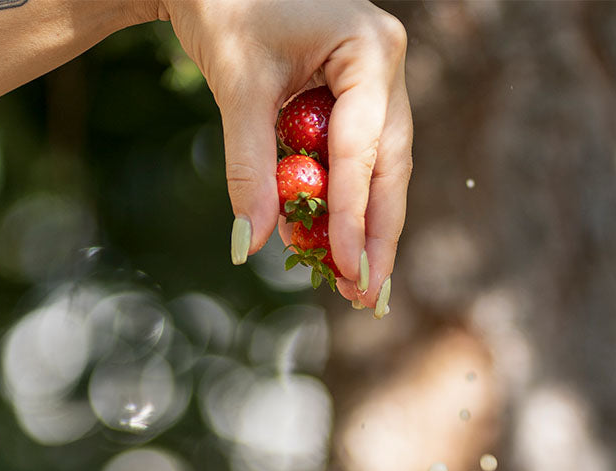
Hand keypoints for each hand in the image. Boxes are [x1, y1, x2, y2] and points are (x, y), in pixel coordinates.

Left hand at [162, 0, 411, 309]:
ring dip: (363, 230)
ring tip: (353, 285)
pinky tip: (329, 246)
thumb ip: (251, 169)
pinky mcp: (356, 102)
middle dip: (376, 238)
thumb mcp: (238, 89)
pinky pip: (354, 164)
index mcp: (370, 51)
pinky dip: (339, 204)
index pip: (362, 153)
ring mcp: (377, 85)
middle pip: (388, 171)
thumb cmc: (227, 7)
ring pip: (378, 173)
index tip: (349, 271)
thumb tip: (251, 245)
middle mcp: (386, 69)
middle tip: (368, 297)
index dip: (354, 220)